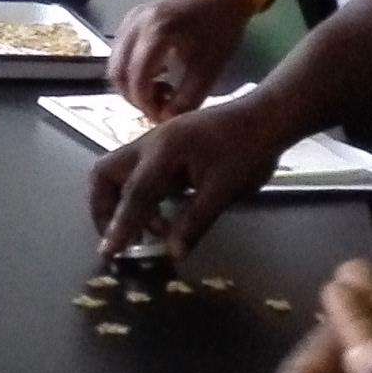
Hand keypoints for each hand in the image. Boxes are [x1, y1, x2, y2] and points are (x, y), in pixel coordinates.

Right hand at [88, 92, 295, 258]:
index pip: (134, 193)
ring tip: (148, 233)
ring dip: (124, 205)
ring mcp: (156, 144)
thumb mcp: (224, 190)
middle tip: (118, 239)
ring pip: (120, 174)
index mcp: (163, 151)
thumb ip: (195, 222)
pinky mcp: (166, 149)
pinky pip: (139, 175)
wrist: (266, 118)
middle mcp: (150, 144)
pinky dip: (140, 198)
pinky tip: (162, 216)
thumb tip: (173, 254)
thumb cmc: (248, 151)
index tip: (108, 252)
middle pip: (106, 175)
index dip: (120, 225)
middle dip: (105, 208)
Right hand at [110, 0, 254, 118]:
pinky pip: (119, 54)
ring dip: (131, 86)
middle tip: (158, 108)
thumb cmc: (219, 30)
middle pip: (118, 73)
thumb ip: (187, 99)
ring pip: (114, 65)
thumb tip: (166, 121)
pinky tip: (155, 77)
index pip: (137, 78)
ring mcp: (129, 20)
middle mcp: (136, 22)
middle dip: (134, 97)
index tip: (162, 117)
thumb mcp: (209, 69)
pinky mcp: (129, 21)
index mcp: (157, 31)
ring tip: (159, 93)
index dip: (145, 104)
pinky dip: (131, 72)